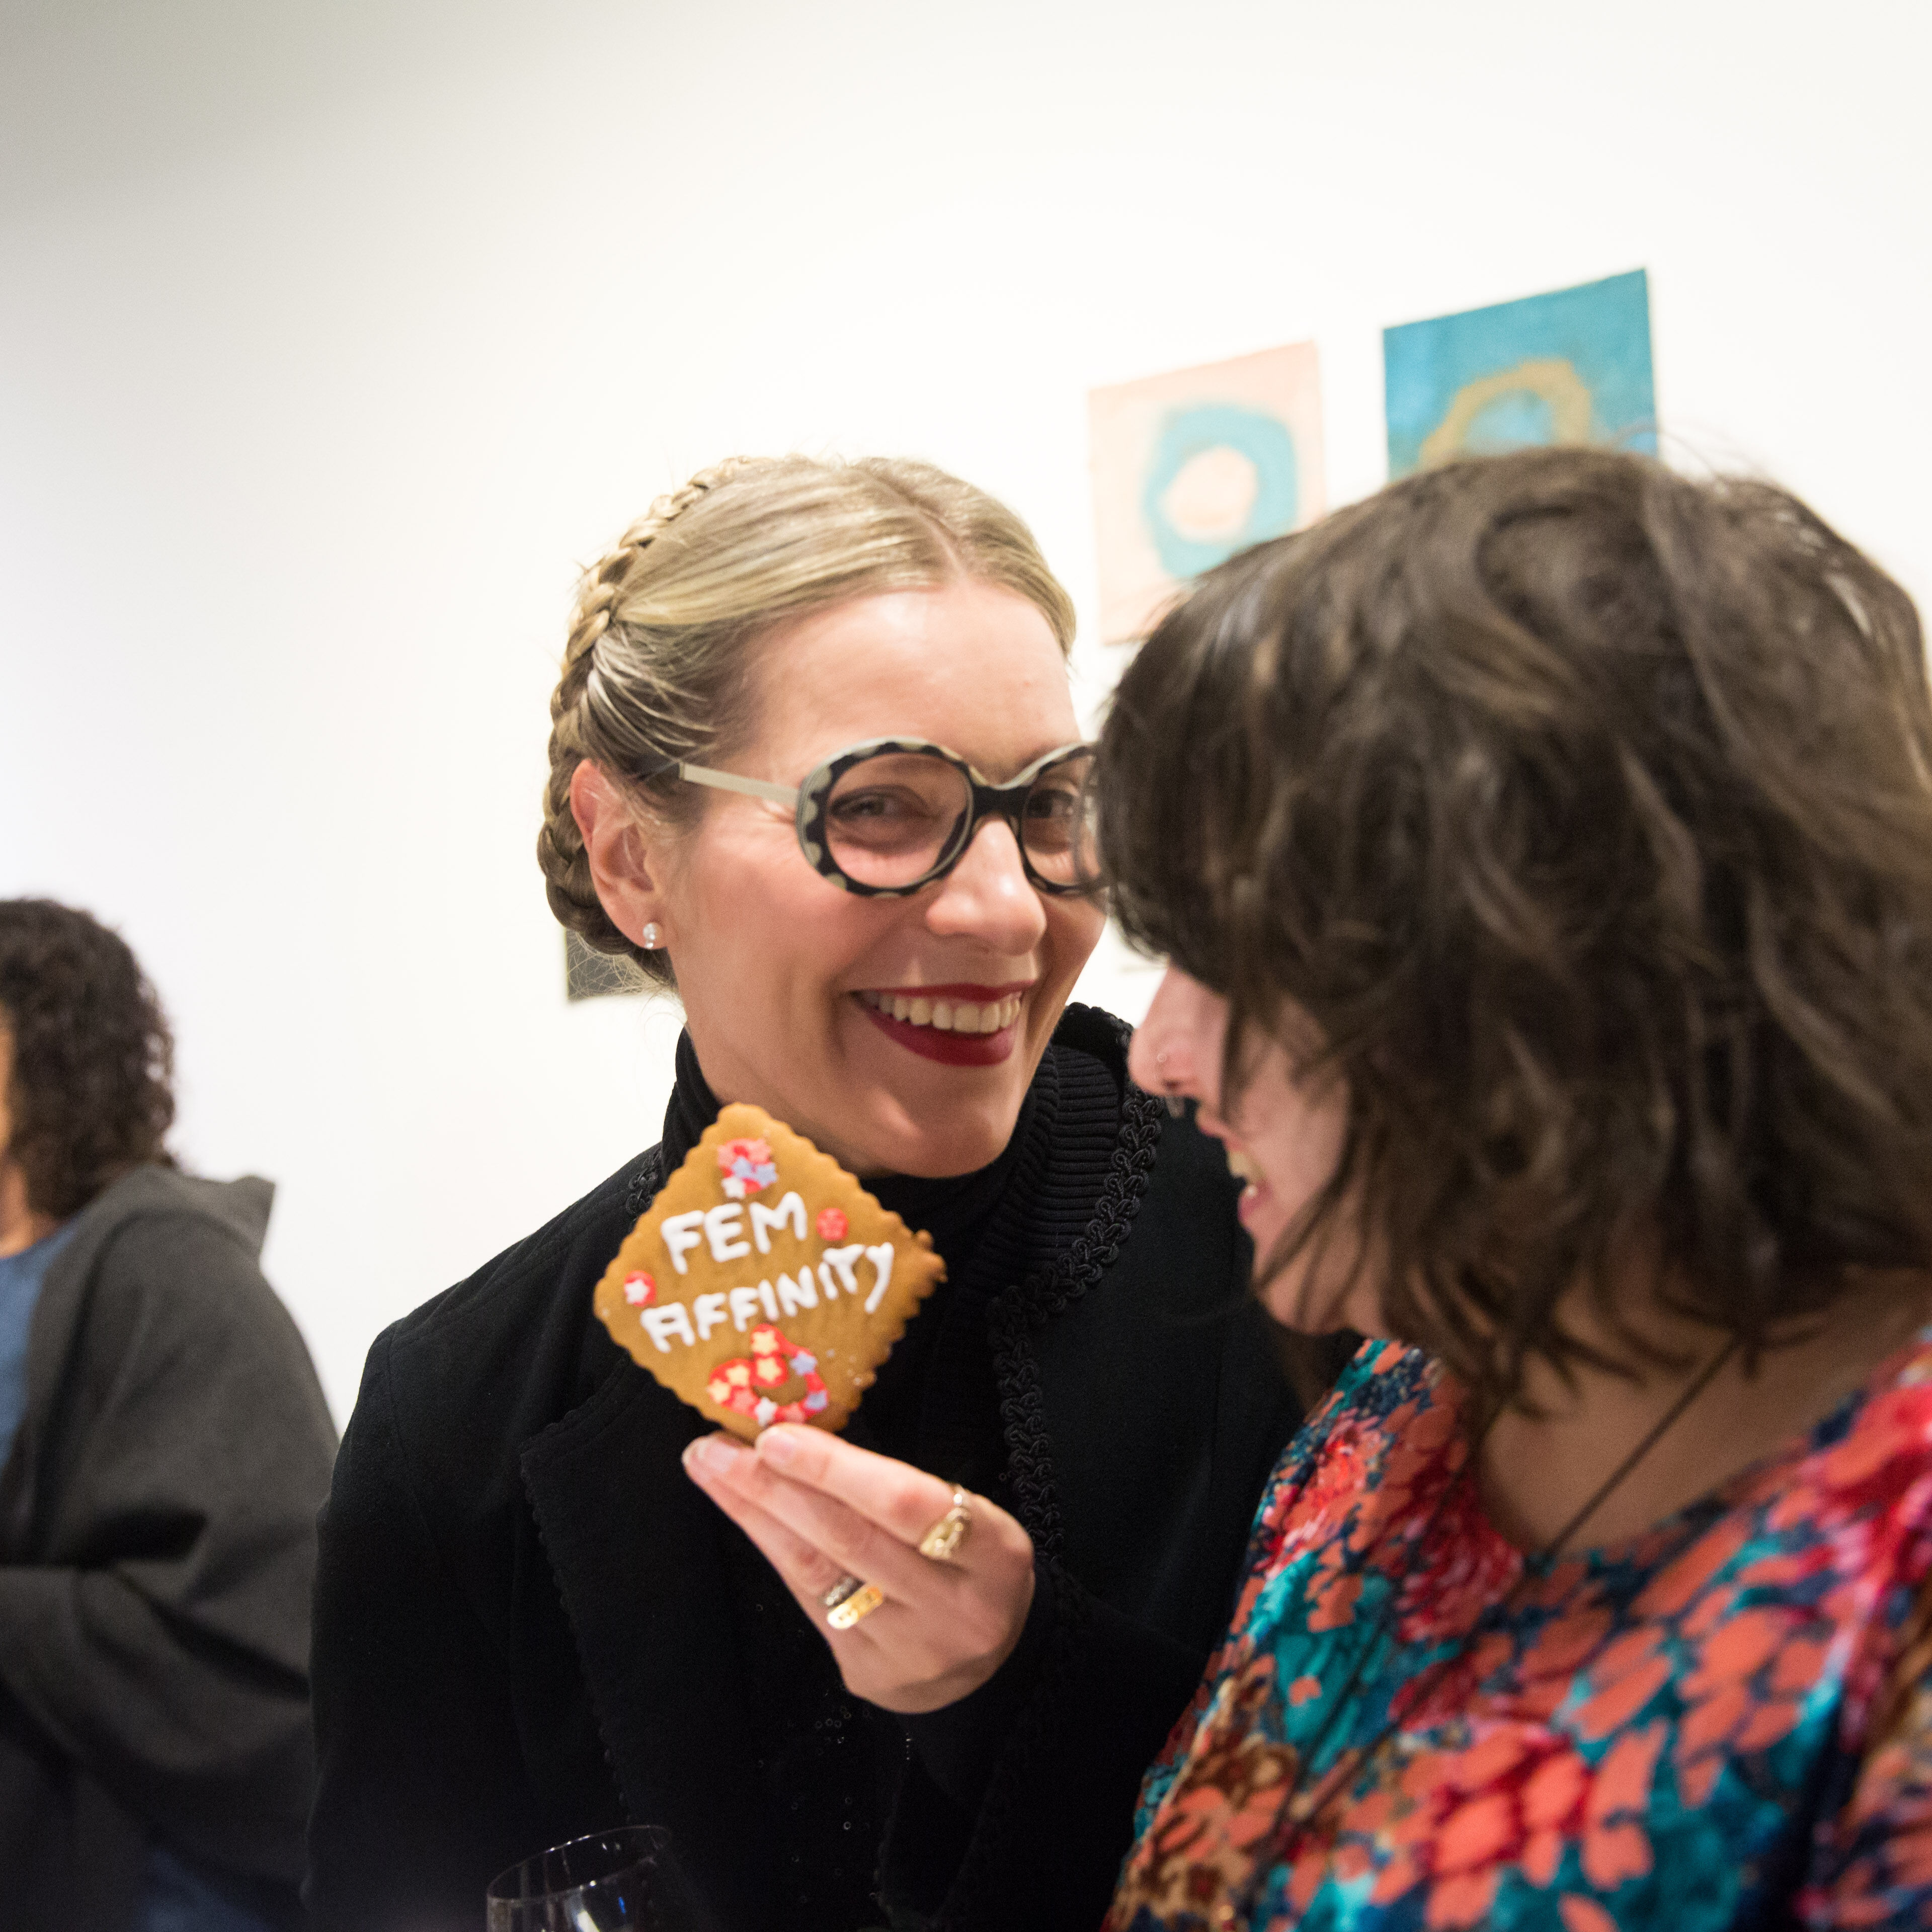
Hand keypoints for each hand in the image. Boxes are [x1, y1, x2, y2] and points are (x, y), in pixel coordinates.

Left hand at [682, 1425, 1035, 1712]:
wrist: (991, 1668)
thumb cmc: (969, 1564)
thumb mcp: (967, 1517)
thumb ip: (901, 1485)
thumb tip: (804, 1430)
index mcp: (994, 1552)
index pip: (907, 1503)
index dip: (836, 1469)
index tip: (777, 1436)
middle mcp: (954, 1607)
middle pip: (850, 1537)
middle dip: (774, 1485)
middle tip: (718, 1446)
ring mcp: (909, 1648)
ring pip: (818, 1572)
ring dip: (756, 1514)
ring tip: (711, 1468)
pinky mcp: (868, 1674)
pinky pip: (810, 1602)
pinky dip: (772, 1550)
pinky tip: (744, 1515)